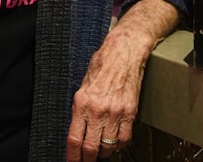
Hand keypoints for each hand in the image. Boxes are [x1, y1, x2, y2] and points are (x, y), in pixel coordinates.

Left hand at [65, 0, 179, 161]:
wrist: (124, 51)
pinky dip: (119, 144)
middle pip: (91, 148)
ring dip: (103, 153)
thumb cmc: (102, 63)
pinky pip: (124, 138)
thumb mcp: (83, 84)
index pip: (74, 139)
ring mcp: (115, 112)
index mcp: (81, 103)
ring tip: (101, 152)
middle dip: (87, 159)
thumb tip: (78, 127)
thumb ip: (80, 106)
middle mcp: (97, 110)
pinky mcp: (130, 112)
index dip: (72, 157)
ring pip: (108, 147)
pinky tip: (115, 142)